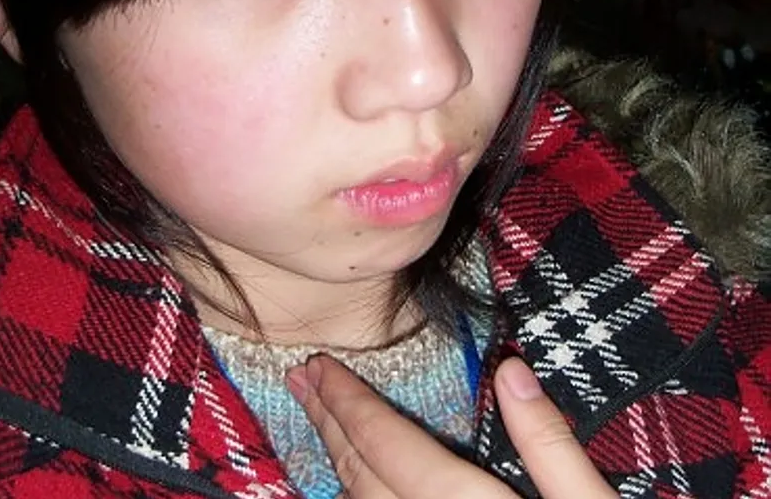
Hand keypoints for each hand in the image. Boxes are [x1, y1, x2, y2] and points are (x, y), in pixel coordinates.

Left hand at [286, 354, 616, 497]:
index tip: (319, 366)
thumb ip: (550, 443)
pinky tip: (355, 486)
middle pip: (362, 474)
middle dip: (329, 422)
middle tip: (301, 381)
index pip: (388, 444)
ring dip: (336, 462)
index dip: (349, 401)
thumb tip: (511, 372)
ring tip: (321, 422)